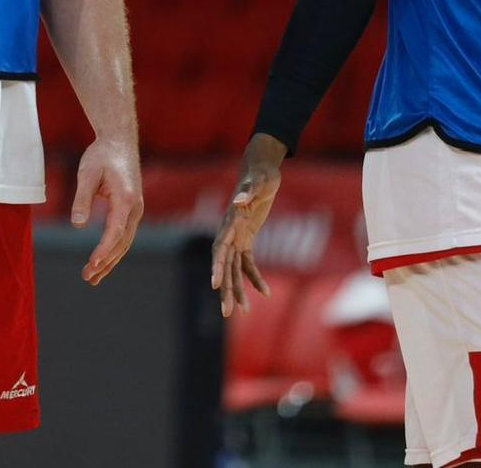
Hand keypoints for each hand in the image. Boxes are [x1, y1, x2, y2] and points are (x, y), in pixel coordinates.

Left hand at [73, 136, 143, 284]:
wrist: (119, 141)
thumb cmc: (102, 155)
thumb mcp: (87, 173)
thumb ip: (82, 199)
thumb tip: (78, 225)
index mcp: (126, 199)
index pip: (115, 232)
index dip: (104, 250)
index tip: (92, 264)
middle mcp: (135, 208)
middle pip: (122, 243)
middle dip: (105, 262)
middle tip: (88, 277)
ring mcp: (135, 210)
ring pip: (124, 242)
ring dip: (109, 260)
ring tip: (92, 277)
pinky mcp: (130, 210)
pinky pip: (123, 235)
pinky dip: (113, 249)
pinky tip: (102, 261)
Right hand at [211, 134, 284, 316]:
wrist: (262, 169)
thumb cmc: (261, 175)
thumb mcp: (259, 182)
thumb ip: (248, 192)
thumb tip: (239, 202)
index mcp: (230, 222)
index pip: (220, 248)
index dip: (218, 267)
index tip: (216, 285)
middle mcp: (230, 232)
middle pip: (225, 265)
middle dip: (226, 289)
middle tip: (227, 312)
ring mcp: (237, 237)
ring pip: (234, 269)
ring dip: (237, 289)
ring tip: (241, 312)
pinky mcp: (246, 238)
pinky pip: (248, 263)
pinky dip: (254, 278)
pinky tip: (264, 293)